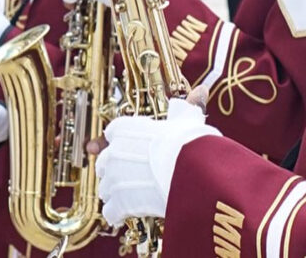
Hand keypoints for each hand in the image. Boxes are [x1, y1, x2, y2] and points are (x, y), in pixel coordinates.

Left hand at [95, 92, 219, 227]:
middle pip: (104, 162)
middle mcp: (113, 151)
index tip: (128, 149)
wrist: (191, 172)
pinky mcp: (118, 203)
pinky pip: (110, 211)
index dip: (120, 143)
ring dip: (117, 193)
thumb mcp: (189, 120)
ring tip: (134, 197)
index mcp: (125, 128)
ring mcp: (113, 178)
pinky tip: (129, 214)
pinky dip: (118, 214)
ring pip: (106, 188)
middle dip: (115, 170)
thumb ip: (188, 108)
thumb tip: (201, 92)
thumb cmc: (190, 143)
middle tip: (132, 176)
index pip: (111, 133)